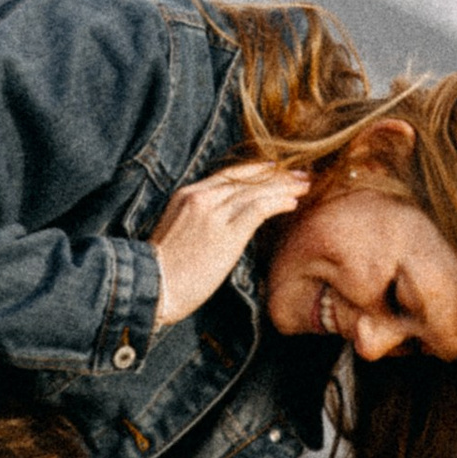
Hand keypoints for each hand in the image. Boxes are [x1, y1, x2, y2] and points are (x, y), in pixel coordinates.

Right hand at [149, 159, 309, 325]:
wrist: (152, 286)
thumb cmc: (162, 271)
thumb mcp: (177, 232)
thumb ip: (199, 219)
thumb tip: (224, 224)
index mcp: (187, 194)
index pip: (229, 175)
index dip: (256, 172)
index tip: (276, 171)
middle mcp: (201, 196)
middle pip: (247, 178)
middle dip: (276, 175)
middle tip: (300, 174)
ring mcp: (214, 212)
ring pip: (256, 190)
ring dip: (284, 187)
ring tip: (304, 187)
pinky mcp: (226, 232)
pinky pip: (259, 208)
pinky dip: (278, 203)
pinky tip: (292, 204)